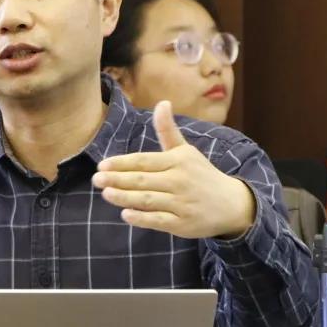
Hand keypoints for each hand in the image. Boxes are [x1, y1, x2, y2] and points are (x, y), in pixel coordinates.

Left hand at [93, 100, 255, 238]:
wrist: (231, 203)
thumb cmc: (201, 174)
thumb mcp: (186, 150)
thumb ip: (168, 130)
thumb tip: (162, 102)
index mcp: (178, 160)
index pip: (144, 161)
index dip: (122, 163)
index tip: (102, 165)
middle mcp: (179, 181)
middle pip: (143, 180)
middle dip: (118, 179)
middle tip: (96, 179)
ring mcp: (181, 203)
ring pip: (148, 200)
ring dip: (125, 197)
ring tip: (106, 193)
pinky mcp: (182, 224)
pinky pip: (159, 221)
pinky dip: (142, 218)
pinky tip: (125, 214)